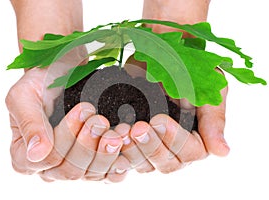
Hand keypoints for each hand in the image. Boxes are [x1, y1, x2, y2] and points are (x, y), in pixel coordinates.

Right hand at [6, 60, 129, 182]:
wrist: (64, 71)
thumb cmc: (41, 81)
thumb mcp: (25, 95)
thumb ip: (29, 124)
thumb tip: (36, 154)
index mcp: (24, 156)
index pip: (48, 159)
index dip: (67, 137)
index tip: (82, 109)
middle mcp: (48, 167)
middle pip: (71, 171)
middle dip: (87, 144)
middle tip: (99, 119)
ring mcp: (73, 166)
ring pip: (92, 173)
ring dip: (106, 152)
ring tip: (115, 131)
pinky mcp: (94, 162)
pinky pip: (109, 172)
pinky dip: (119, 160)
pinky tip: (124, 141)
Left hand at [119, 57, 228, 173]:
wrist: (161, 54)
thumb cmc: (189, 69)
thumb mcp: (208, 89)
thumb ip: (214, 119)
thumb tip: (223, 152)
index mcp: (198, 138)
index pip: (191, 152)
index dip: (175, 140)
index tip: (159, 120)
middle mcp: (176, 147)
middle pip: (168, 163)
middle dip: (152, 146)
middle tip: (139, 127)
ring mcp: (154, 146)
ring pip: (146, 164)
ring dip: (134, 151)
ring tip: (124, 132)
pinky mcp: (134, 141)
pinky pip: (127, 158)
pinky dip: (120, 151)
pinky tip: (114, 138)